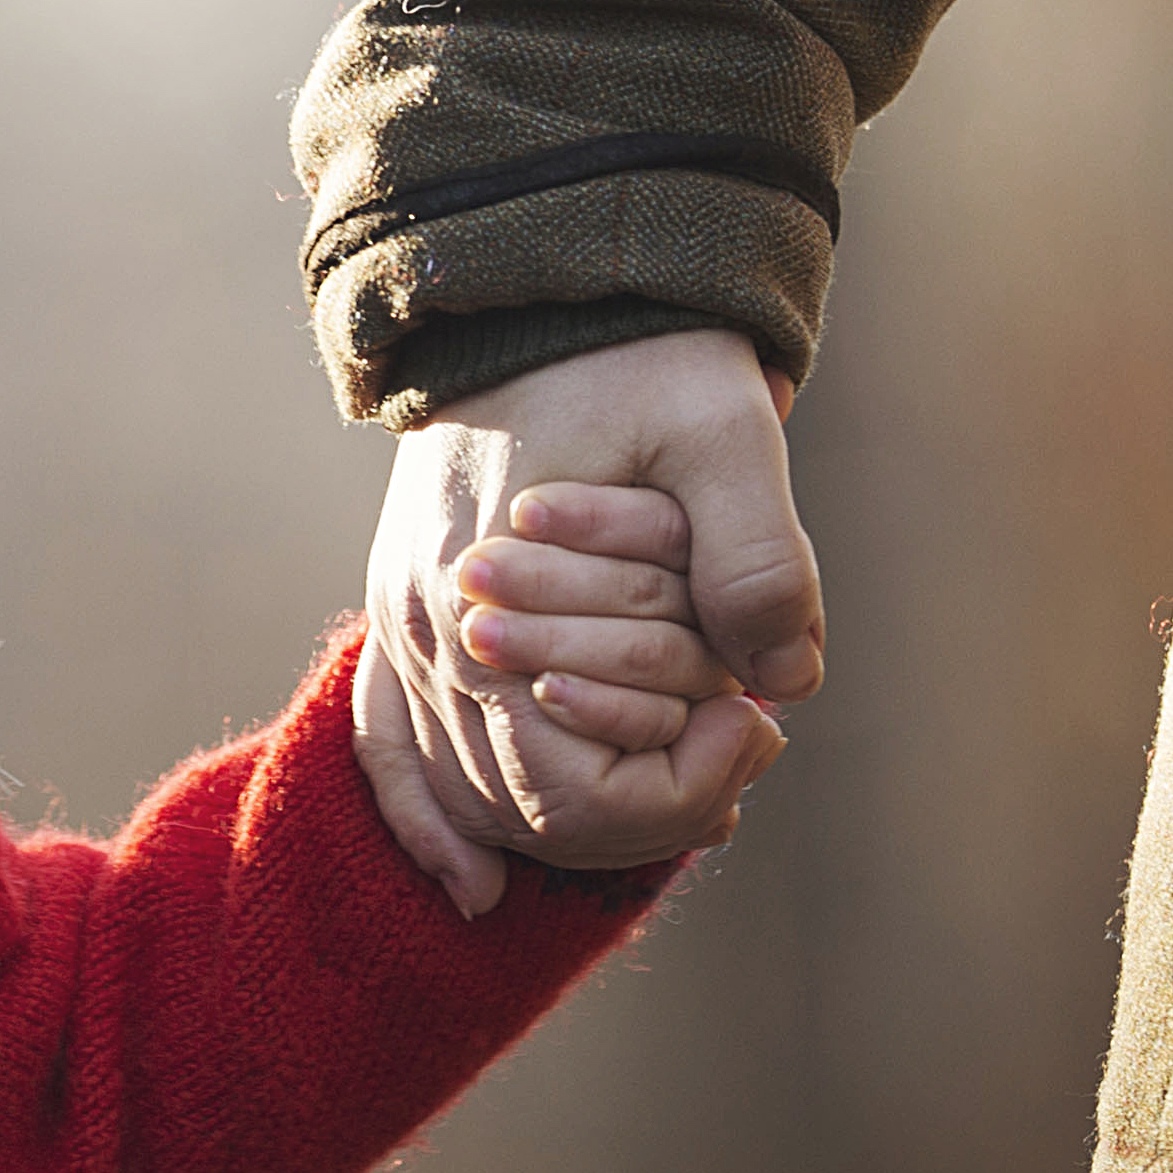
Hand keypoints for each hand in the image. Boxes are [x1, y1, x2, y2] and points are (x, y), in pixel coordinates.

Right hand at [349, 326, 823, 911]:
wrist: (541, 283)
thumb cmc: (637, 354)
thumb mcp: (724, 431)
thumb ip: (757, 555)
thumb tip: (785, 681)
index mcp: (488, 595)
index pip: (570, 789)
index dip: (681, 790)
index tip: (763, 723)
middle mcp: (429, 628)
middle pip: (526, 808)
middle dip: (652, 803)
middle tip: (750, 742)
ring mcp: (407, 622)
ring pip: (471, 793)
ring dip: (581, 813)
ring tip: (696, 783)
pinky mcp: (408, 612)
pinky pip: (387, 745)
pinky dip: (430, 820)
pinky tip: (473, 889)